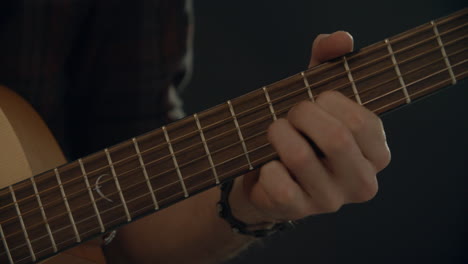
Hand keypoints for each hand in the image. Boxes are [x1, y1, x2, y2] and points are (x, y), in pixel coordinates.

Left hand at [229, 31, 390, 223]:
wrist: (269, 176)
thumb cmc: (301, 132)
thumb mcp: (317, 96)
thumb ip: (330, 62)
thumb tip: (341, 39)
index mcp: (376, 154)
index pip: (363, 122)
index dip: (330, 102)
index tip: (315, 99)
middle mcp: (362, 182)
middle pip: (336, 138)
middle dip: (302, 114)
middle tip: (291, 114)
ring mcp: (331, 201)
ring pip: (299, 156)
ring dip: (277, 134)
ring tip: (275, 133)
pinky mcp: (299, 212)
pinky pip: (278, 183)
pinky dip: (266, 166)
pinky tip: (269, 165)